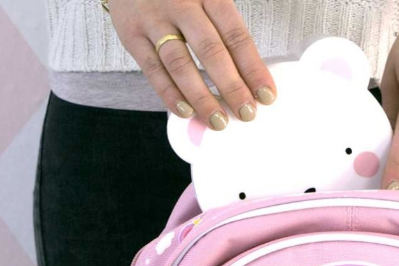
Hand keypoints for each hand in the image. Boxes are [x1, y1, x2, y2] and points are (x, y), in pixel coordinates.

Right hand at [108, 0, 275, 127]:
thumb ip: (224, 29)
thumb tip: (249, 77)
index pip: (236, 35)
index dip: (253, 68)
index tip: (267, 96)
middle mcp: (181, 4)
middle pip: (211, 50)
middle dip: (232, 87)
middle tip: (247, 114)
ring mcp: (154, 19)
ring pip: (180, 64)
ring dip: (202, 97)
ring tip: (218, 121)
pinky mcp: (131, 34)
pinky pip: (152, 69)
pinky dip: (170, 94)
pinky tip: (186, 112)